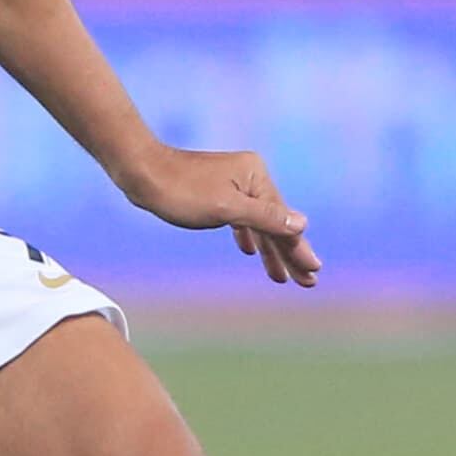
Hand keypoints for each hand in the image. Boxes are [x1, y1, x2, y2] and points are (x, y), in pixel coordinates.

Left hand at [117, 145, 321, 287]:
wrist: (141, 172)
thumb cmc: (180, 191)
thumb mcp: (225, 209)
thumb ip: (264, 218)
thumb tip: (302, 224)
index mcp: (256, 176)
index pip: (282, 220)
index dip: (298, 249)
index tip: (313, 272)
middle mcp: (249, 176)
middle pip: (274, 222)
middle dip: (288, 254)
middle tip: (306, 283)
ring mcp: (233, 183)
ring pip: (257, 223)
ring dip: (268, 250)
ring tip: (280, 277)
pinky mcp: (217, 191)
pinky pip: (240, 217)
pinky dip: (247, 235)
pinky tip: (249, 251)